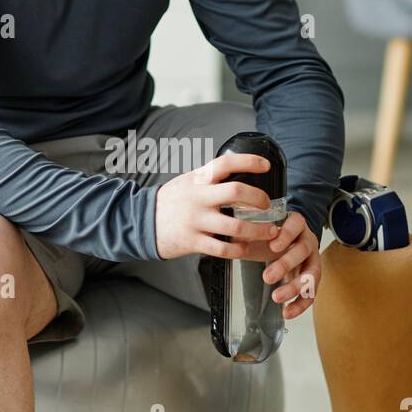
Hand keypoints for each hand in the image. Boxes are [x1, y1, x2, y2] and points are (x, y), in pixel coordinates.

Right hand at [155, 152, 281, 260]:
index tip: (266, 165)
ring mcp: (196, 220)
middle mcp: (198, 197)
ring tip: (269, 232)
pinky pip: (223, 249)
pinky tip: (245, 248)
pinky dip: (239, 250)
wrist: (141, 221)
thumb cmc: (169, 201)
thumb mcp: (187, 182)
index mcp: (199, 180)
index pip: (226, 163)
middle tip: (267, 204)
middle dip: (259, 198)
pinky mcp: (193, 242)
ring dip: (258, 230)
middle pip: (236, 191)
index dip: (249, 161)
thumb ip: (209, 178)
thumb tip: (236, 171)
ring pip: (235, 225)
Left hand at [237, 209, 320, 321]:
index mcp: (296, 224)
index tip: (273, 246)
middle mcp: (308, 240)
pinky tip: (287, 312)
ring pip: (312, 273)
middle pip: (303, 250)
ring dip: (294, 287)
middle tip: (267, 277)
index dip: (287, 234)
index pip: (296, 224)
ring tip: (276, 297)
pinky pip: (312, 293)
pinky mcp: (313, 277)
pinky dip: (300, 304)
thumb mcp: (258, 232)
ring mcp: (313, 259)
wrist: (282, 244)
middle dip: (285, 264)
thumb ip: (247, 233)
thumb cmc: (269, 237)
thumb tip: (228, 238)